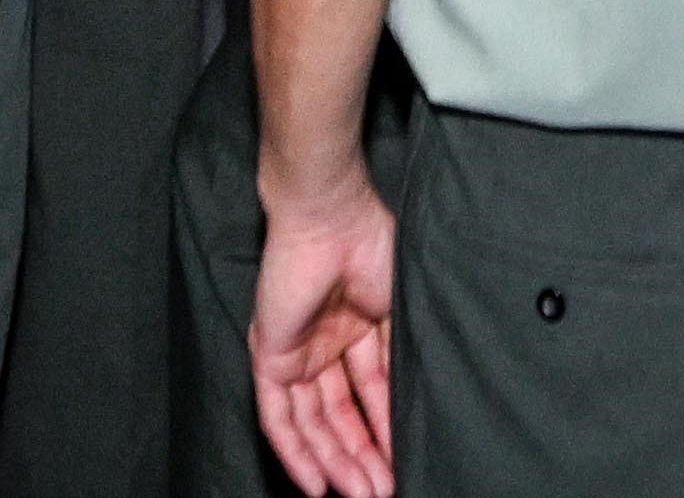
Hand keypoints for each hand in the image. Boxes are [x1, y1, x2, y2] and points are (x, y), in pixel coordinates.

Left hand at [248, 176, 399, 497]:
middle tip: (386, 491)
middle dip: (363, 457)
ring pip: (312, 424)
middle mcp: (323, 346)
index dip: (387, 430)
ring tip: (362, 495)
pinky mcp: (268, 356)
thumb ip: (399, 356)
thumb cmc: (369, 243)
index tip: (407, 462)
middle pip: (340, 416)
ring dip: (336, 462)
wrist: (329, 213)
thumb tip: (415, 403)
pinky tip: (317, 483)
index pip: (370, 393)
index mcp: (355, 328)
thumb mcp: (397, 308)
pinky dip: (296, 452)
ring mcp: (295, 352)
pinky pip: (278, 417)